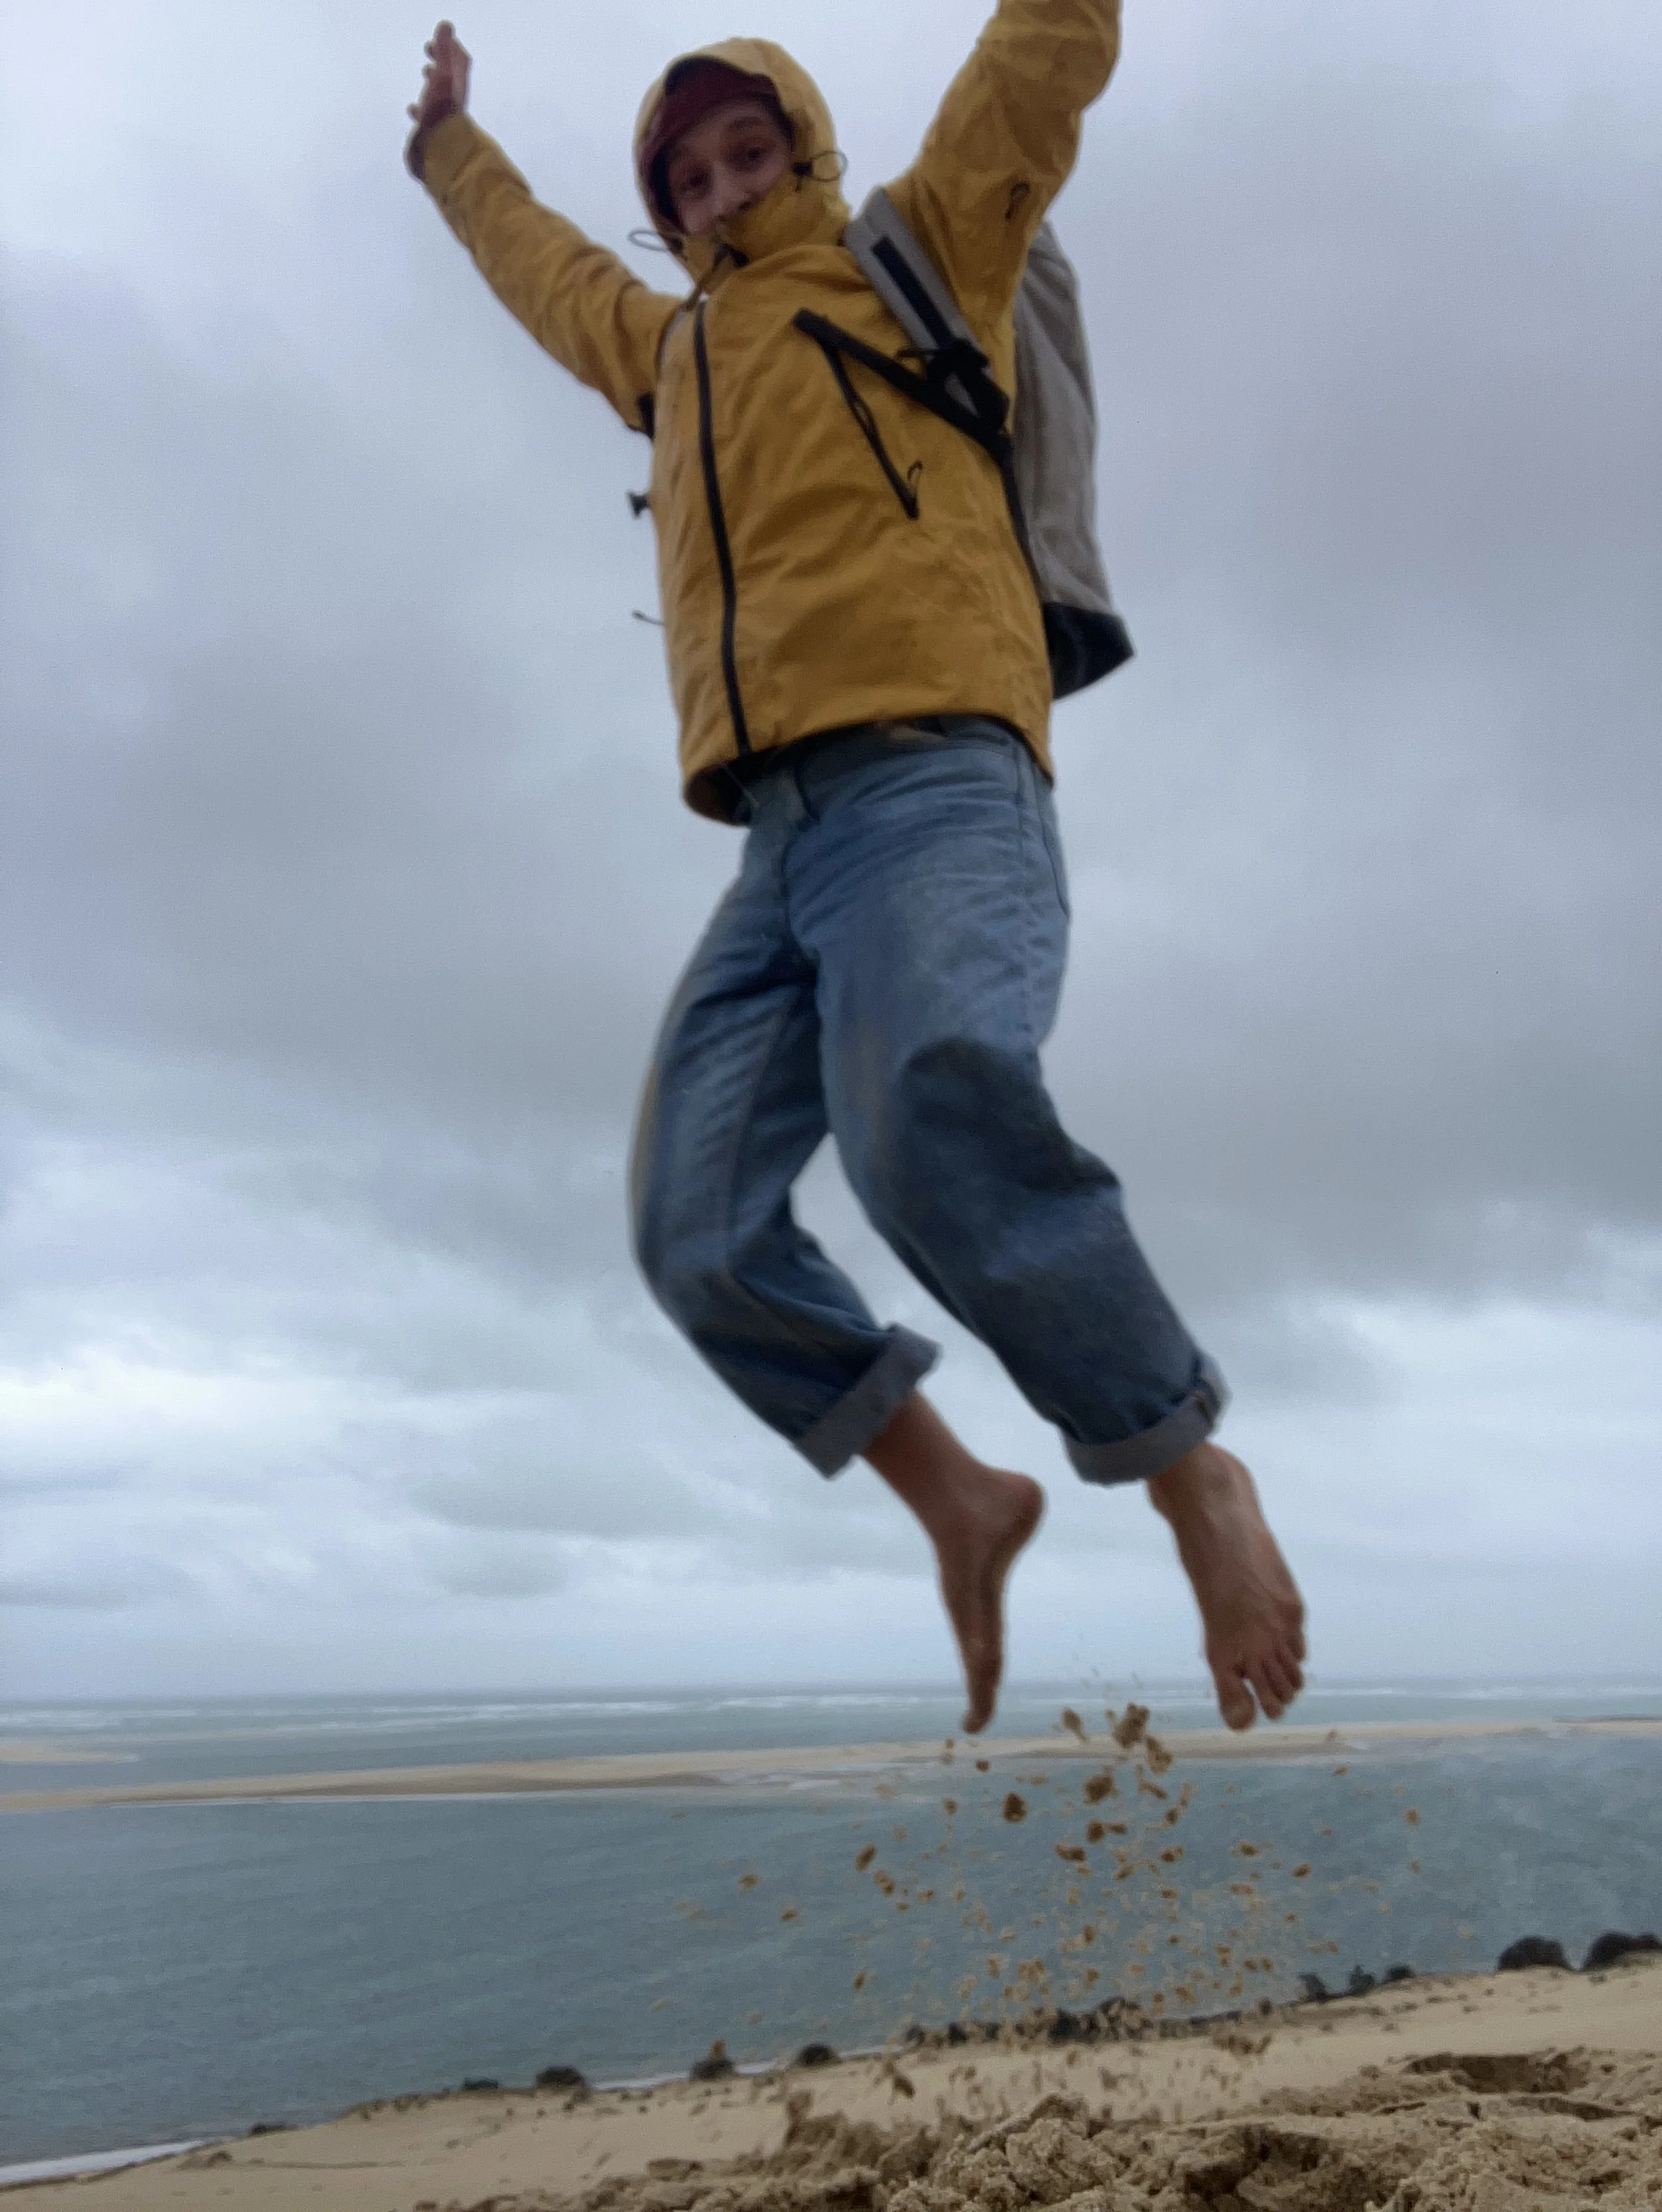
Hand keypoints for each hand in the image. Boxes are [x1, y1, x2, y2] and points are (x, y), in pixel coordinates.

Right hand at [406, 20, 469, 169]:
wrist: (440, 155)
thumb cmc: (441, 115)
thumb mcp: (443, 78)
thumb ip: (444, 52)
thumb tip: (447, 26)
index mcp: (457, 88)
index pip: (459, 62)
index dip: (450, 48)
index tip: (437, 40)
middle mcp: (453, 103)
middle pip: (450, 78)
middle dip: (440, 63)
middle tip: (428, 52)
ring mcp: (444, 120)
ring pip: (439, 97)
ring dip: (432, 84)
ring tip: (425, 75)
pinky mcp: (434, 135)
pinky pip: (428, 118)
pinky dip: (421, 109)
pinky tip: (413, 110)